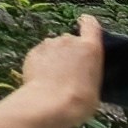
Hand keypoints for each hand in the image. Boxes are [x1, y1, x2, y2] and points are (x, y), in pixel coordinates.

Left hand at [0, 21, 116, 127]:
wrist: (50, 103)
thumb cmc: (80, 99)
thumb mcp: (95, 85)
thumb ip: (88, 69)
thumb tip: (81, 72)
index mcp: (89, 47)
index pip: (90, 24)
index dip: (87, 24)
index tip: (85, 25)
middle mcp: (69, 40)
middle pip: (70, 40)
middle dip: (70, 51)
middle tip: (69, 71)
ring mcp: (48, 44)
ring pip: (53, 47)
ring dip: (55, 57)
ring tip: (54, 77)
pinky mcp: (32, 52)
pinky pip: (40, 55)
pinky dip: (41, 62)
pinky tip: (42, 79)